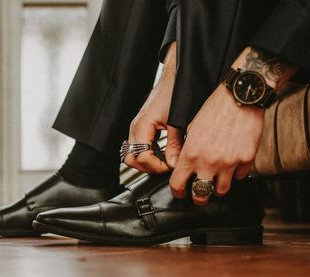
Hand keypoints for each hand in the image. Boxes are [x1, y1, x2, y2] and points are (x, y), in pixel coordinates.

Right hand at [124, 43, 179, 173]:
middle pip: (131, 159)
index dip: (156, 166)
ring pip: (131, 155)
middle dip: (149, 167)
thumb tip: (173, 164)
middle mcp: (135, 128)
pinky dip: (145, 155)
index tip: (170, 166)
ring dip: (145, 163)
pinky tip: (160, 155)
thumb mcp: (178, 122)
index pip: (141, 157)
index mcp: (142, 126)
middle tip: (166, 167)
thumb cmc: (175, 93)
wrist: (175, 76)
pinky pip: (135, 147)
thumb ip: (175, 145)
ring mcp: (135, 128)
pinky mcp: (140, 127)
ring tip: (163, 162)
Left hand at [169, 84, 263, 204]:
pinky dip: (236, 175)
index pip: (177, 184)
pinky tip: (233, 166)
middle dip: (198, 197)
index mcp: (191, 154)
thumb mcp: (191, 128)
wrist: (239, 96)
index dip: (177, 192)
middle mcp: (209, 162)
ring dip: (218, 188)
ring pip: (222, 191)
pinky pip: (240, 177)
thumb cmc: (213, 109)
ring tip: (217, 181)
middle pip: (200, 195)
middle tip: (199, 194)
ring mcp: (229, 163)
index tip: (180, 193)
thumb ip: (186, 149)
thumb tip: (180, 166)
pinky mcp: (247, 159)